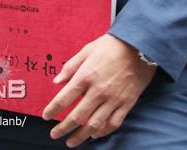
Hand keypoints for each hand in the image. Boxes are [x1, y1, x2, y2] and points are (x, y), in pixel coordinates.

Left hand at [42, 34, 156, 146]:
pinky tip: (94, 135)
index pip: (64, 98)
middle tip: (54, 134)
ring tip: (71, 142)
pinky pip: (113, 123)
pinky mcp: (126, 103)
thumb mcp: (87, 49)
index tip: (46, 116)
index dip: (53, 109)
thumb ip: (70, 66)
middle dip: (63, 128)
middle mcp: (98, 91)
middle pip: (77, 116)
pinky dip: (103, 132)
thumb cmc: (112, 45)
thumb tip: (56, 81)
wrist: (140, 45)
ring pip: (94, 125)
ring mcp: (113, 99)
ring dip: (80, 136)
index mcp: (86, 75)